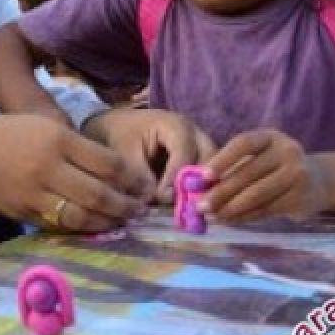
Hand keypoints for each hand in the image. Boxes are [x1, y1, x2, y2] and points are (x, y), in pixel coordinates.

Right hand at [0, 115, 149, 231]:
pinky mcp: (23, 212)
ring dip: (107, 222)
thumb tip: (121, 174)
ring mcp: (33, 192)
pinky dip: (82, 228)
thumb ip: (80, 148)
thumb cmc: (15, 135)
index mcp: (58, 140)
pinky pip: (59, 224)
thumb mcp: (48, 127)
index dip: (131, 179)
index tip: (144, 187)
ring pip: (80, 215)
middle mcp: (47, 166)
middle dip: (125, 206)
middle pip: (98, 194)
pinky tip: (95, 226)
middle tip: (139, 210)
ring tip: (121, 221)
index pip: (107, 164)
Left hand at [85, 108, 215, 202]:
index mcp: (175, 125)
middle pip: (210, 158)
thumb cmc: (120, 137)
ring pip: (216, 168)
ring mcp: (201, 146)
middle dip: (201, 183)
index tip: (163, 197)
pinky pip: (211, 176)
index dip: (176, 177)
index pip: (184, 152)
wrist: (118, 128)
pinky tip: (192, 207)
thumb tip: (156, 199)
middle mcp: (195, 133)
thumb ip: (140, 176)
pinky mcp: (200, 159)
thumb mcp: (125, 154)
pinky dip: (203, 191)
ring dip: (205, 189)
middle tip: (187, 206)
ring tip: (191, 209)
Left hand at [201, 128, 329, 222]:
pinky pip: (266, 210)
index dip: (222, 159)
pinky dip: (244, 217)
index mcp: (270, 137)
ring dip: (230, 208)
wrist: (316, 182)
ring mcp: (297, 175)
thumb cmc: (272, 169)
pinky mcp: (301, 198)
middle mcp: (287, 152)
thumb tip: (197, 185)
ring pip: (257, 195)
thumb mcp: (255, 159)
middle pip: (248, 173)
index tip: (203, 176)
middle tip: (200, 205)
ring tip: (211, 216)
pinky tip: (228, 221)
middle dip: (220, 192)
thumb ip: (229, 168)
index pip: (243, 144)